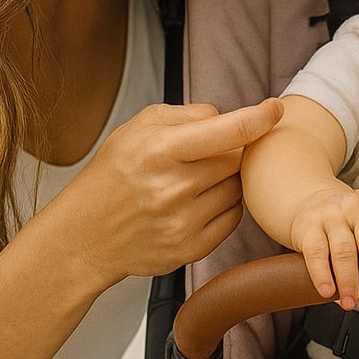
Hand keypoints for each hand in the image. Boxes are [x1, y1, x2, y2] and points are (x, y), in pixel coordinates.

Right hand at [67, 98, 283, 288]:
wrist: (83, 236)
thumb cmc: (113, 175)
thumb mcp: (137, 128)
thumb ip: (187, 115)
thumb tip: (228, 117)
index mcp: (159, 150)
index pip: (228, 131)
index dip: (260, 117)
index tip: (275, 109)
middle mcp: (172, 188)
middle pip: (236, 159)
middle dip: (229, 152)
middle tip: (205, 154)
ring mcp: (182, 222)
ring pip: (236, 189)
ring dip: (225, 181)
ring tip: (192, 181)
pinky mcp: (189, 249)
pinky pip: (232, 218)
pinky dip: (223, 206)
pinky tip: (196, 203)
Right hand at [290, 187, 358, 310]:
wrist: (311, 200)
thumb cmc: (352, 217)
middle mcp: (357, 207)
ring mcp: (332, 215)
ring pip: (343, 250)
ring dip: (349, 281)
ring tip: (351, 302)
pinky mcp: (308, 226)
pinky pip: (316, 253)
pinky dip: (322, 275)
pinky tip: (328, 291)